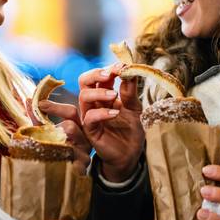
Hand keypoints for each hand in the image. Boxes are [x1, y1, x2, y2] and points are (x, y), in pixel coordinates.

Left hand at [28, 98, 91, 174]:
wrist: (63, 176)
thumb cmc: (53, 149)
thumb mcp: (45, 132)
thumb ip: (38, 118)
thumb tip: (28, 100)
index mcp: (78, 126)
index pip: (70, 111)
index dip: (55, 107)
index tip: (40, 104)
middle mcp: (84, 138)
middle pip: (71, 126)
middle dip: (55, 130)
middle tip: (44, 136)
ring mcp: (85, 153)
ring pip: (69, 145)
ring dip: (54, 148)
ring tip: (47, 152)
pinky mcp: (82, 168)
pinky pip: (69, 163)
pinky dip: (58, 163)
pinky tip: (53, 165)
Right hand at [77, 64, 144, 182]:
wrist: (131, 153)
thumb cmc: (131, 129)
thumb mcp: (135, 107)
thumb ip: (130, 91)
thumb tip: (129, 71)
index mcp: (104, 93)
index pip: (99, 75)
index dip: (109, 68)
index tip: (122, 66)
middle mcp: (94, 103)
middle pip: (84, 81)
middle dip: (95, 74)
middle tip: (110, 74)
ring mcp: (90, 116)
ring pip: (83, 97)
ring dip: (98, 92)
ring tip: (114, 95)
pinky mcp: (90, 131)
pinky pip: (89, 118)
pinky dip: (102, 113)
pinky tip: (115, 113)